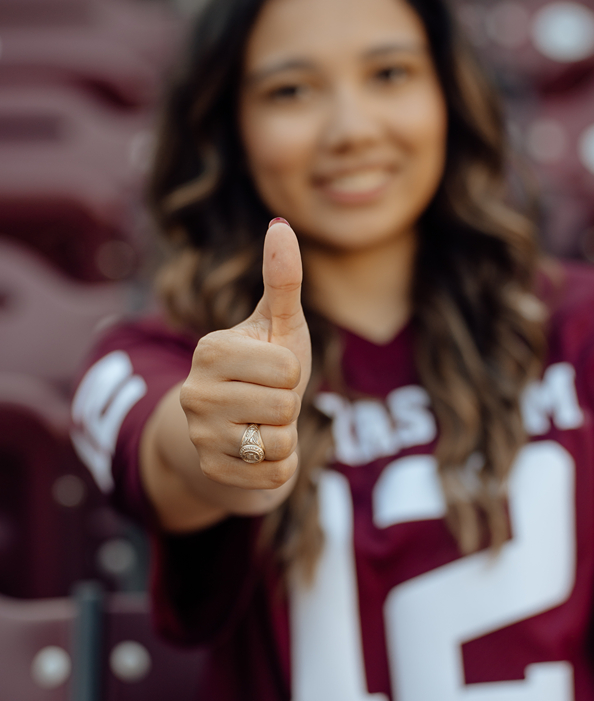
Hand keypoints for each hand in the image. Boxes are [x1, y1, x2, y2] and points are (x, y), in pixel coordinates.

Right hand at [180, 219, 310, 491]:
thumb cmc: (264, 369)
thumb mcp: (278, 326)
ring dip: (285, 437)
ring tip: (264, 425)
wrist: (235, 430)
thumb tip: (281, 225)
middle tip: (269, 400)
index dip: (292, 372)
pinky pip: (275, 475)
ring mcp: (200, 437)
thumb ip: (282, 280)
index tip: (273, 371)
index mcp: (210, 351)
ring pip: (280, 443)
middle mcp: (194, 394)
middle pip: (284, 407)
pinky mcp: (213, 473)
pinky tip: (259, 452)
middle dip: (289, 406)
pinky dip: (280, 467)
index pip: (287, 369)